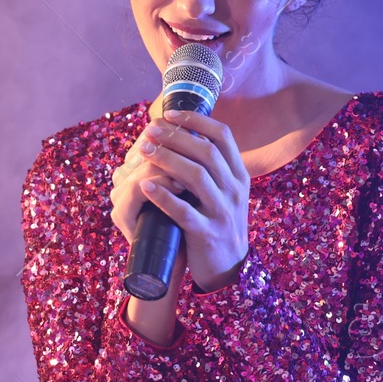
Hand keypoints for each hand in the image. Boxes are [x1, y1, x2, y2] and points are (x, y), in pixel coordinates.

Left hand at [111, 108, 249, 291]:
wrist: (228, 267)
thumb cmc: (218, 222)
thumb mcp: (224, 191)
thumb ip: (210, 167)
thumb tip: (179, 134)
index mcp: (239, 175)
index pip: (222, 136)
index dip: (196, 120)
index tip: (169, 114)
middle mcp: (234, 190)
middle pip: (206, 152)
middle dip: (175, 136)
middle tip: (149, 130)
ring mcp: (222, 212)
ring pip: (196, 176)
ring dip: (167, 159)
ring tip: (143, 150)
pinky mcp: (207, 234)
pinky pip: (183, 211)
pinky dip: (162, 196)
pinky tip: (144, 185)